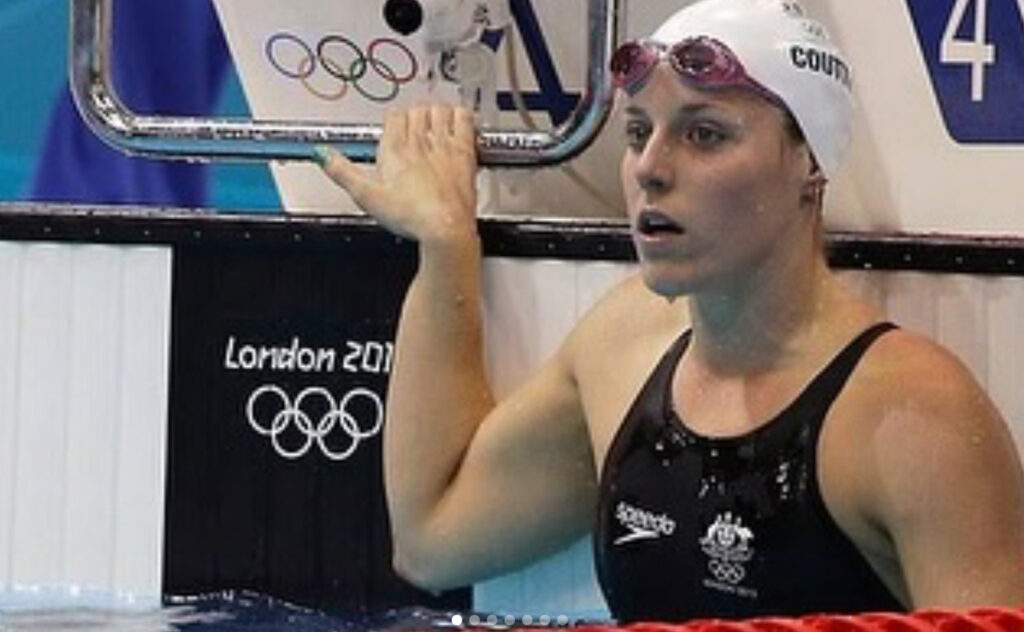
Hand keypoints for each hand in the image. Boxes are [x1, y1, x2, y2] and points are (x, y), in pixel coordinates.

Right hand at [315, 104, 478, 245]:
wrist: (445, 227)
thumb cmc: (411, 216)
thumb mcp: (366, 196)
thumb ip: (342, 172)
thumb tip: (323, 155)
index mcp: (395, 148)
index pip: (394, 115)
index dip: (394, 122)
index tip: (394, 132)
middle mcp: (420, 141)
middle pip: (416, 109)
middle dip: (414, 116)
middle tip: (414, 130)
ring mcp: (444, 145)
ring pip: (438, 109)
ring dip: (435, 113)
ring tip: (433, 124)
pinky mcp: (465, 152)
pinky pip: (463, 118)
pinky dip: (459, 115)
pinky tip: (457, 122)